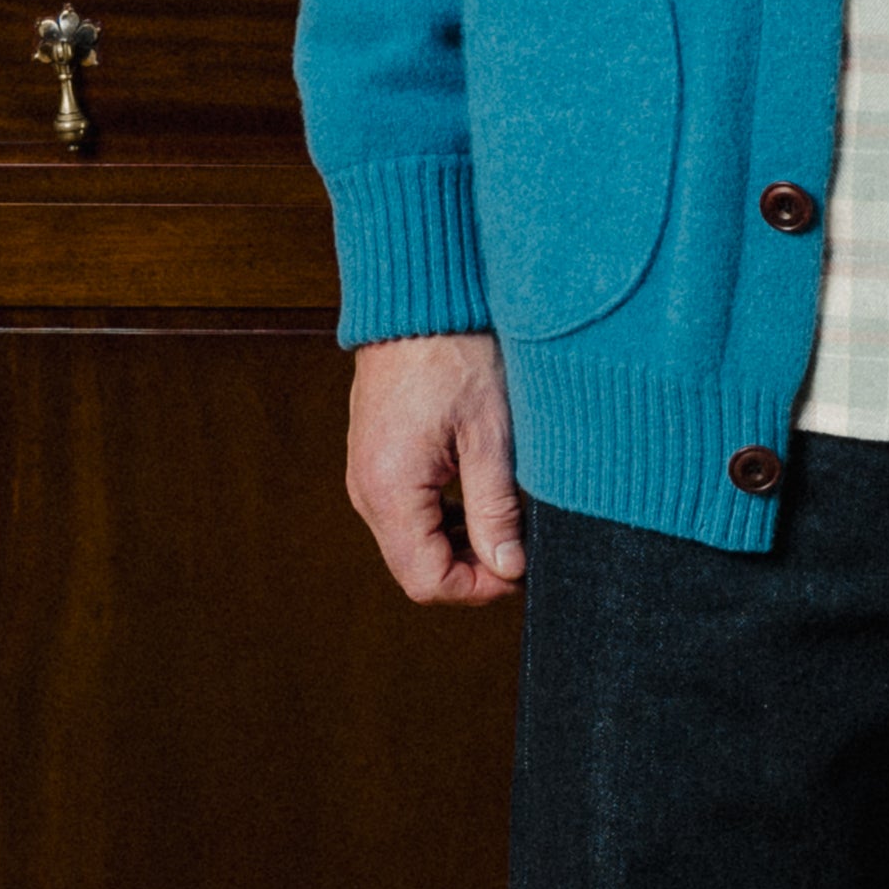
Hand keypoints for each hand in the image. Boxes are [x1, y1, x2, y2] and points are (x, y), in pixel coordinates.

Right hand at [346, 330, 525, 604]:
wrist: (419, 300)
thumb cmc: (456, 354)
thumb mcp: (491, 436)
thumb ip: (496, 510)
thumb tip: (508, 567)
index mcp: (390, 490)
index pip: (427, 581)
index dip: (478, 589)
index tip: (521, 569)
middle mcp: (367, 491)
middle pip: (417, 568)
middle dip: (472, 570)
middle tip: (520, 546)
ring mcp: (367, 476)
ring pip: (413, 543)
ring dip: (460, 545)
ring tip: (506, 519)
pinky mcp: (376, 460)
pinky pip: (407, 513)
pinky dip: (445, 519)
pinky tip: (480, 496)